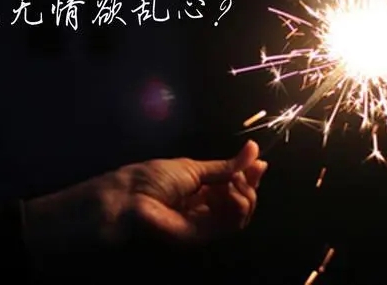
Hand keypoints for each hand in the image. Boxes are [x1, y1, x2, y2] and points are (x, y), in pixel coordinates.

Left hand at [24, 140, 267, 256]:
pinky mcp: (201, 236)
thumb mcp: (192, 167)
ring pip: (241, 215)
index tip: (260, 163)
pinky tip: (233, 192)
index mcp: (200, 188)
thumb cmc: (150, 178)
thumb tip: (253, 150)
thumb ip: (224, 166)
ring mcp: (203, 223)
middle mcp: (205, 207)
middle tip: (251, 172)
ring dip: (247, 195)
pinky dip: (238, 205)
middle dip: (251, 184)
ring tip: (238, 183)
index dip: (249, 175)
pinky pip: (230, 224)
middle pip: (241, 200)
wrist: (126, 200)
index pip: (233, 185)